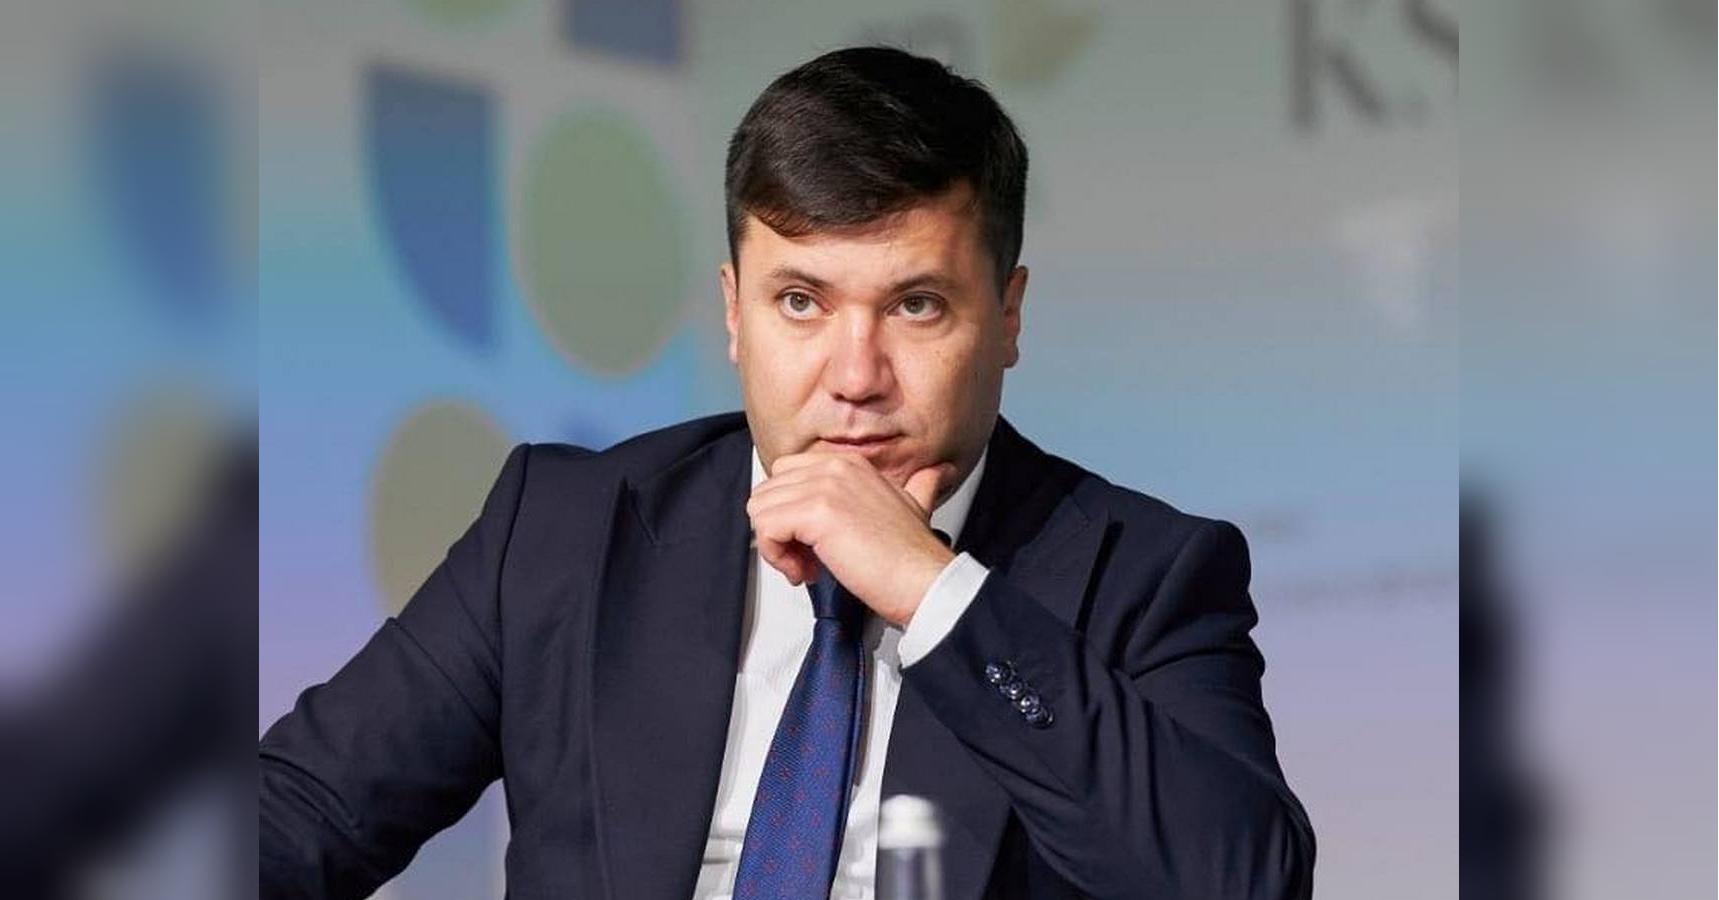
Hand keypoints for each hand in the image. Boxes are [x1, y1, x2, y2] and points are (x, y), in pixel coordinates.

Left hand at [746, 451, 957, 625]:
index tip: (810, 541)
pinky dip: (776, 557)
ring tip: (806, 566)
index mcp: (850, 464)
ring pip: (760, 509)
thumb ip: (920, 486)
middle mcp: (835, 468)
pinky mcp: (816, 514)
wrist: (925, 580)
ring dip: (776, 546)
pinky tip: (804, 572)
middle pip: (767, 491)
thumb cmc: (915, 555)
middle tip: (804, 558)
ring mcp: (825, 488)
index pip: (785, 475)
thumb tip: (936, 474)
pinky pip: (765, 529)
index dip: (788, 512)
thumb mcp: (917, 505)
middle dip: (777, 529)